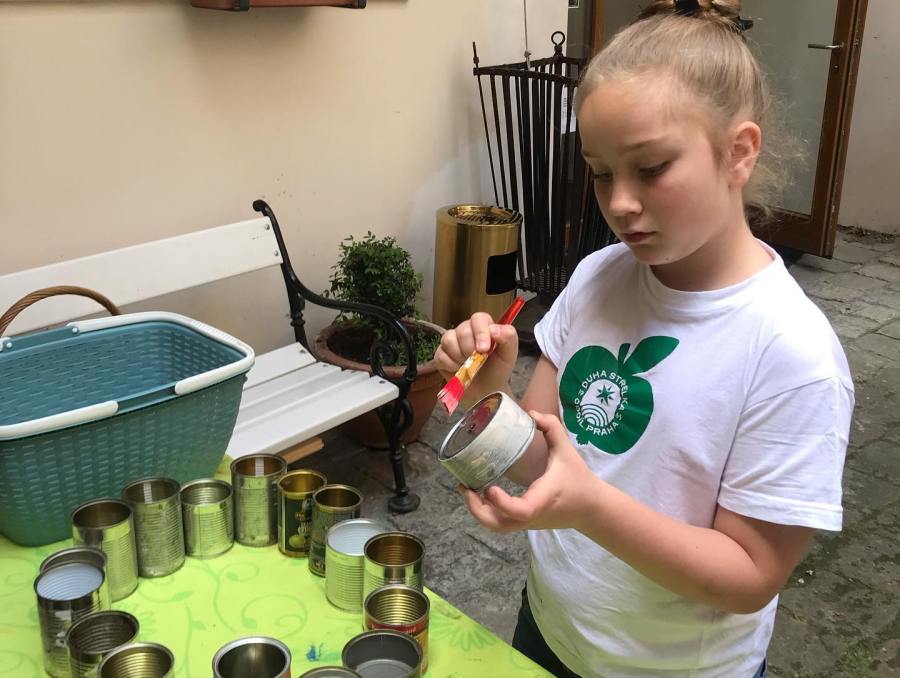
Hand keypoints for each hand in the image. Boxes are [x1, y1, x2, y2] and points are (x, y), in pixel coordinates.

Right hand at [433, 312, 518, 401]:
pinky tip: (459, 370)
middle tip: (478, 361)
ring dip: (460, 358)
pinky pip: (440, 356)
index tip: (484, 349)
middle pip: (462, 331)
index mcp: (483, 325)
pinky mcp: (440, 354)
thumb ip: (508, 338)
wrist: (485, 391)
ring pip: (448, 341)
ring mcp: (451, 341)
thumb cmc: (497, 370)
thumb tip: (495, 329)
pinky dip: (451, 366)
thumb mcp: (509, 355)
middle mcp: (465, 330)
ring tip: (469, 366)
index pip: (478, 318)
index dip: (480, 333)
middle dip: (470, 349)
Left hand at [460, 411, 599, 532]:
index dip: (502, 503)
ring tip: (467, 490)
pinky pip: (501, 524)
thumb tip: (530, 412)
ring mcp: (527, 523)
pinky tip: (479, 494)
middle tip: (465, 487)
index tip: (490, 488)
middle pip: (499, 526)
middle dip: (477, 510)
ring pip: (497, 527)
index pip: (521, 510)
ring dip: (478, 512)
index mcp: (542, 497)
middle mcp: (532, 514)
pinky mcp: (525, 523)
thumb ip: (551, 428)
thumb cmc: (578, 478)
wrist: (591, 508)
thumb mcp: (567, 450)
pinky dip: (486, 513)